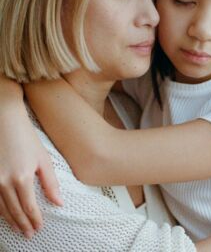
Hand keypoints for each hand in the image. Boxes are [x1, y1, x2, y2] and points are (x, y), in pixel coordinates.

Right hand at [0, 109, 62, 237]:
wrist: (5, 123)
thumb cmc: (26, 139)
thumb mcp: (43, 160)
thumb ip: (51, 183)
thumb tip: (59, 203)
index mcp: (22, 179)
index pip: (29, 207)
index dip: (34, 219)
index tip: (39, 228)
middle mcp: (4, 183)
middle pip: (14, 211)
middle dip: (23, 224)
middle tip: (30, 234)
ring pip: (0, 209)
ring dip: (10, 220)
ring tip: (19, 228)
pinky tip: (4, 215)